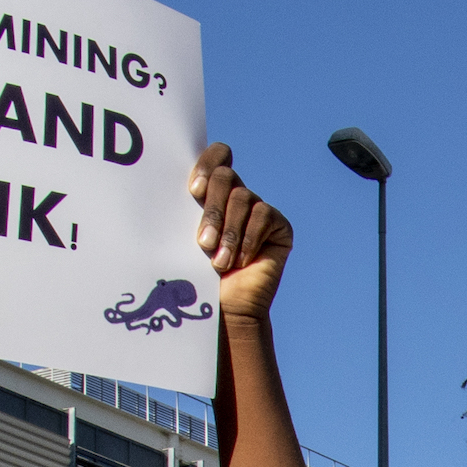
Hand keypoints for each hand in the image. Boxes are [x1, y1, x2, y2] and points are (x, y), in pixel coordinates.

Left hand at [191, 144, 292, 319]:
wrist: (225, 308)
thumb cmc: (199, 276)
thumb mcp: (187, 237)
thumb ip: (189, 208)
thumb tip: (187, 185)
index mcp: (212, 193)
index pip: (216, 157)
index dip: (206, 163)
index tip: (193, 190)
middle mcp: (236, 197)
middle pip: (226, 175)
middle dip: (212, 209)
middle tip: (203, 242)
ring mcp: (258, 210)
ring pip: (243, 198)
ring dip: (229, 232)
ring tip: (220, 262)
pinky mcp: (279, 226)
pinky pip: (263, 215)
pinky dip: (249, 238)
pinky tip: (242, 261)